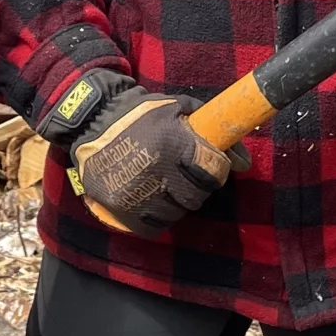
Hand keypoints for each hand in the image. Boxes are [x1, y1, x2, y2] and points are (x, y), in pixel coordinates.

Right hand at [64, 73, 245, 235]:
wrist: (91, 122)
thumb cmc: (140, 113)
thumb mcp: (177, 109)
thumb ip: (212, 131)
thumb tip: (244, 162)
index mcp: (171, 142)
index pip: (212, 169)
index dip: (216, 168)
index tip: (211, 164)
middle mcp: (155, 170)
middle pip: (196, 195)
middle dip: (198, 186)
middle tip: (188, 175)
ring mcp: (136, 193)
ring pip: (176, 212)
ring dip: (178, 201)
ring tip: (168, 185)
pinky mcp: (119, 208)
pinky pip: (152, 226)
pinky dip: (158, 217)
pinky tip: (154, 201)